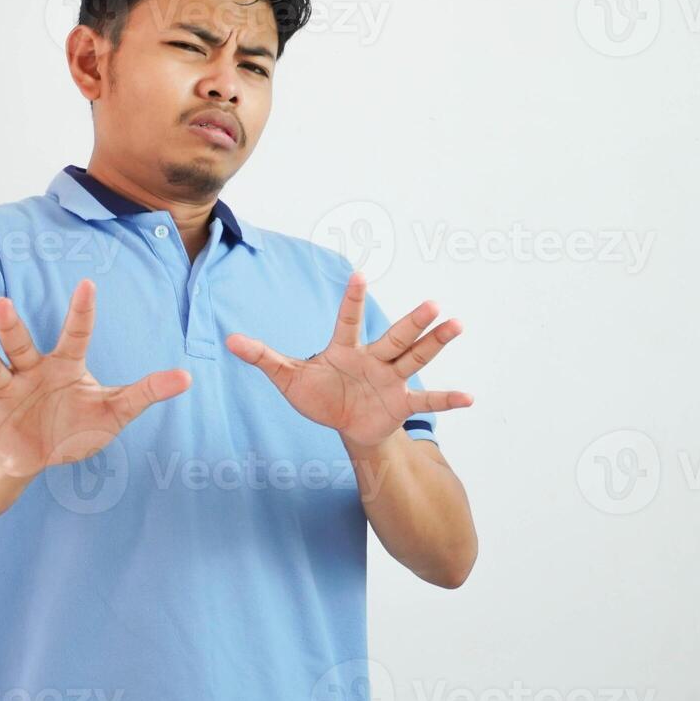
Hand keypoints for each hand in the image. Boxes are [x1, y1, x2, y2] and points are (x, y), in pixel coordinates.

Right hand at [0, 279, 190, 477]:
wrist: (38, 453)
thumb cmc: (76, 425)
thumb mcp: (114, 412)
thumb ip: (146, 393)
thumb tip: (187, 378)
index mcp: (63, 366)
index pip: (76, 334)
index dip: (82, 311)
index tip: (89, 284)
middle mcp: (29, 373)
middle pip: (20, 344)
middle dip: (10, 325)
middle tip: (3, 302)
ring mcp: (5, 394)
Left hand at [225, 271, 471, 446]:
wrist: (344, 425)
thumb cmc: (318, 395)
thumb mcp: (288, 378)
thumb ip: (263, 358)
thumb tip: (229, 341)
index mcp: (345, 349)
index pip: (349, 320)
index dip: (353, 300)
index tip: (360, 275)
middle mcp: (374, 358)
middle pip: (395, 336)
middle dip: (414, 322)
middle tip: (433, 304)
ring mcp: (391, 379)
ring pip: (415, 357)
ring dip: (436, 343)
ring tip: (456, 325)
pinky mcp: (401, 403)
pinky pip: (427, 400)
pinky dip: (447, 398)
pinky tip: (470, 398)